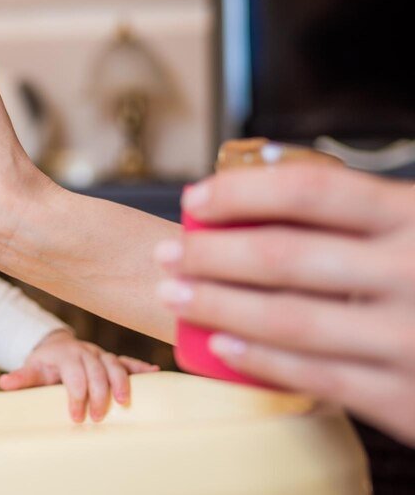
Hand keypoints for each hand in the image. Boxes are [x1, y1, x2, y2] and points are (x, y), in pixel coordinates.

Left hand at [0, 330, 157, 422]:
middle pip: (96, 370)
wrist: (56, 347)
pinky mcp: (112, 358)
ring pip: (114, 364)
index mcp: (65, 354)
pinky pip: (128, 361)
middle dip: (98, 394)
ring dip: (121, 382)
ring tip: (124, 402)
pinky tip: (155, 373)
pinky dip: (141, 367)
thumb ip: (21, 377)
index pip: (73, 373)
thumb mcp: (32, 369)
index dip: (75, 394)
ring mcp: (100, 353)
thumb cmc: (45, 363)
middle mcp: (85, 351)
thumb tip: (3, 384)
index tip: (75, 416)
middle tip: (97, 417)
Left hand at [155, 164, 414, 445]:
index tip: (194, 198)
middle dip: (210, 253)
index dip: (242, 192)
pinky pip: (315, 376)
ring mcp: (410, 339)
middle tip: (167, 253)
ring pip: (286, 319)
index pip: (311, 192)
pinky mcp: (406, 396)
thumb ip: (364, 208)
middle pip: (283, 257)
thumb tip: (271, 161)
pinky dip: (259, 360)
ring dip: (218, 306)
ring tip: (177, 294)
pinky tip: (222, 346)